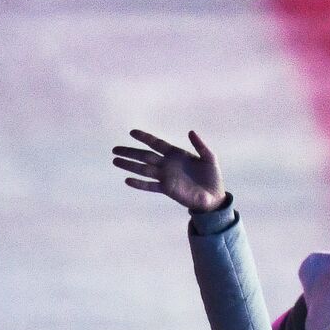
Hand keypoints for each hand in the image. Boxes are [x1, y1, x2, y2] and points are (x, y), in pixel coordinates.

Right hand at [113, 129, 227, 212]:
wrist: (214, 197)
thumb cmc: (212, 177)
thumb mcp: (209, 158)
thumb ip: (200, 145)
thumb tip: (190, 132)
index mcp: (176, 154)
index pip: (157, 144)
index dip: (145, 138)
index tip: (132, 132)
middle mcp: (168, 164)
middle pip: (145, 156)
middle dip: (130, 152)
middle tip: (115, 149)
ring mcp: (166, 177)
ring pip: (144, 169)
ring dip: (130, 165)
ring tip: (116, 161)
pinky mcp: (167, 189)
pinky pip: (150, 186)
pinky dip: (139, 183)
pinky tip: (128, 180)